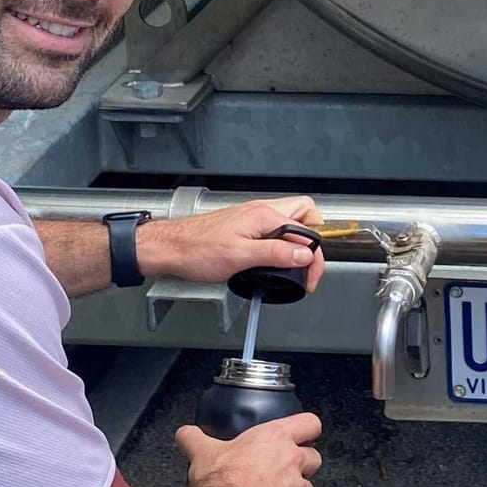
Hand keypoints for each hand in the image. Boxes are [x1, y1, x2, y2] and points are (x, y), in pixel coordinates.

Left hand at [144, 198, 327, 290]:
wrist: (172, 248)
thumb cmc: (197, 250)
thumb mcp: (241, 256)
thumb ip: (276, 254)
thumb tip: (304, 254)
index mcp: (264, 215)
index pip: (307, 229)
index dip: (314, 255)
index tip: (309, 276)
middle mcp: (261, 211)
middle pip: (304, 213)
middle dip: (313, 237)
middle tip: (307, 262)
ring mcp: (253, 217)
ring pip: (289, 221)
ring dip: (296, 241)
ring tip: (292, 263)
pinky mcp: (245, 225)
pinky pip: (274, 229)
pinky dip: (281, 243)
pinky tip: (272, 259)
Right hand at [176, 413, 322, 486]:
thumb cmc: (220, 480)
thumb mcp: (202, 452)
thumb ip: (194, 438)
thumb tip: (185, 433)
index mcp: (275, 438)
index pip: (309, 423)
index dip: (307, 429)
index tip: (300, 436)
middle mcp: (291, 461)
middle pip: (315, 458)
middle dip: (304, 465)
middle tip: (287, 470)